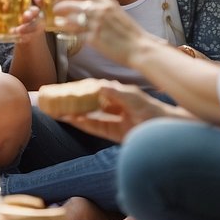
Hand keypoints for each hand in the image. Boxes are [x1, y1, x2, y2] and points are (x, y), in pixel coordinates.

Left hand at [50, 0, 152, 65]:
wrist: (139, 47)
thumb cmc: (128, 31)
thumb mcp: (116, 11)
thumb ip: (102, 5)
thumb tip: (86, 2)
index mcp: (106, 1)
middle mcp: (100, 9)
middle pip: (72, 0)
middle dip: (58, 2)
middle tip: (51, 5)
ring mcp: (97, 24)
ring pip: (70, 17)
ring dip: (60, 18)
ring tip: (56, 20)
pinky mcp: (94, 39)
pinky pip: (74, 34)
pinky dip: (66, 32)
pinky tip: (61, 33)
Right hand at [59, 81, 173, 143]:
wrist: (166, 130)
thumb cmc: (153, 110)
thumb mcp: (135, 99)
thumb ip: (117, 94)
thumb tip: (100, 85)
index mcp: (117, 94)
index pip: (93, 89)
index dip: (78, 89)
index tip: (63, 88)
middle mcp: (112, 106)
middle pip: (87, 103)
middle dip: (71, 102)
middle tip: (53, 101)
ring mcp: (112, 120)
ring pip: (88, 116)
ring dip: (73, 114)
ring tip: (56, 111)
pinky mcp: (114, 133)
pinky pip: (95, 127)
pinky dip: (83, 124)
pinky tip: (72, 120)